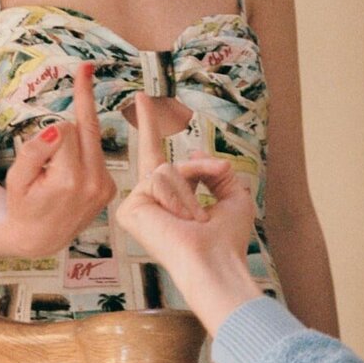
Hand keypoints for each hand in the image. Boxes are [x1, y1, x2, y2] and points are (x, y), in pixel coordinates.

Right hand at [1, 63, 115, 256]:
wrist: (38, 237)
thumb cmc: (22, 205)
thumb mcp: (16, 180)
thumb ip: (33, 153)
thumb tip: (57, 128)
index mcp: (70, 182)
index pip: (67, 129)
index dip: (51, 127)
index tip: (80, 73)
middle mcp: (94, 185)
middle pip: (85, 128)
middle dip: (74, 112)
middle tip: (84, 67)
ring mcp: (105, 188)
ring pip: (92, 139)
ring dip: (74, 137)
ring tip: (56, 155)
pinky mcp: (109, 189)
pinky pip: (96, 152)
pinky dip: (81, 151)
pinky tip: (67, 166)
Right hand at [116, 94, 259, 332]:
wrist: (214, 261)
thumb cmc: (226, 239)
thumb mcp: (233, 196)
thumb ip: (217, 171)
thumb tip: (195, 152)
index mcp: (171, 198)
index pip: (162, 159)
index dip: (153, 128)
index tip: (144, 101)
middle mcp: (151, 200)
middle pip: (159, 156)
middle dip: (162, 137)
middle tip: (156, 122)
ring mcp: (138, 205)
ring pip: (168, 168)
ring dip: (192, 188)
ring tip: (196, 217)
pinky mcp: (130, 209)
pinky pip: (160, 180)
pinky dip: (179, 196)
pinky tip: (181, 218)